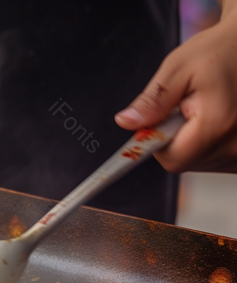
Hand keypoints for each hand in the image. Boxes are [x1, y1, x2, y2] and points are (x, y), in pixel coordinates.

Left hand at [115, 2, 236, 172]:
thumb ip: (152, 101)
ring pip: (202, 161)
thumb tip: (126, 122)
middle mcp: (236, 144)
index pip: (172, 159)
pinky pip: (218, 159)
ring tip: (208, 110)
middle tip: (188, 107)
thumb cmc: (221, 51)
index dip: (157, 142)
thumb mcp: (179, 68)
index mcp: (218, 124)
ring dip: (195, 141)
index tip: (160, 121)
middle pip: (187, 162)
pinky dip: (210, 143)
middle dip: (177, 138)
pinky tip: (218, 120)